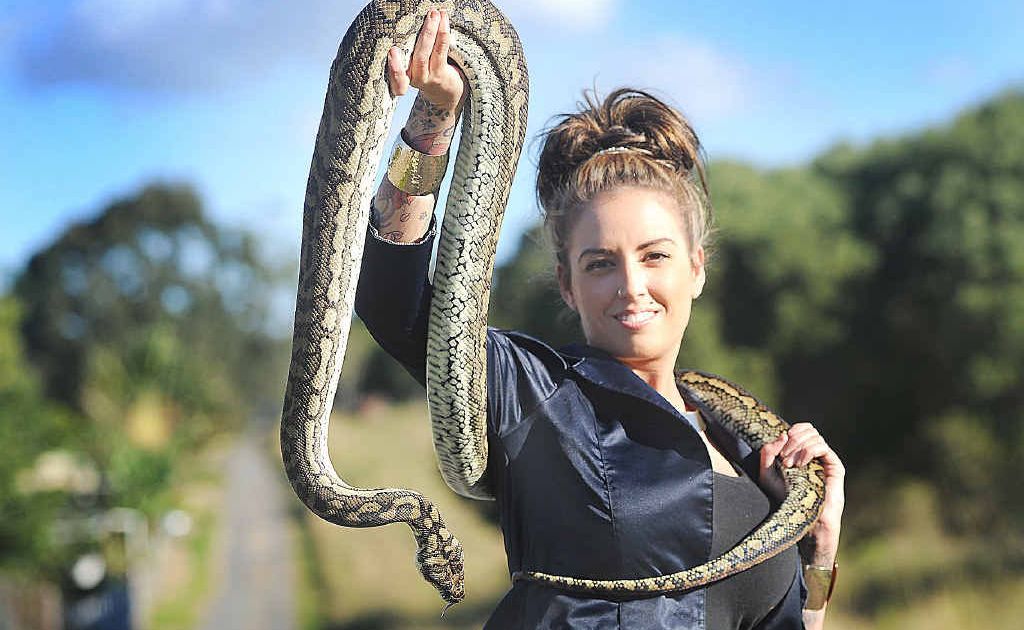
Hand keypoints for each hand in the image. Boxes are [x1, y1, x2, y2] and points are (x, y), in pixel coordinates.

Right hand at [386, 9, 466, 109]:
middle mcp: (414, 78)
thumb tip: (409, 22)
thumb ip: (408, 51)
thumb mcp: (413, 66)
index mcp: (403, 75)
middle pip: (418, 55)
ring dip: (434, 30)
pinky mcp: (440, 74)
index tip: (392, 50)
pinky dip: (443, 35)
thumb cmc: (426, 72)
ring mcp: (428, 77)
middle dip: (424, 33)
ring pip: (429, 52)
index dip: (394, 66)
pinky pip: (441, 52)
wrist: (444, 93)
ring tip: (437, 14)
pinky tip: (444, 22)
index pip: (396, 75)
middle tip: (429, 14)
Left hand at [760, 423, 844, 564]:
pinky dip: (808, 451)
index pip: (802, 428)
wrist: (803, 518)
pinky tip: (800, 464)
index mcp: (802, 451)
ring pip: (815, 436)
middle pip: (809, 429)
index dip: (792, 430)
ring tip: (789, 464)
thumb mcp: (767, 474)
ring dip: (798, 446)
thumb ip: (768, 453)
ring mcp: (826, 459)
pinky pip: (822, 447)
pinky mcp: (834, 466)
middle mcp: (816, 453)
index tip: (781, 444)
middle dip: (793, 439)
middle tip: (783, 458)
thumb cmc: (784, 498)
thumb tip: (783, 434)